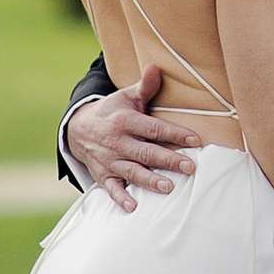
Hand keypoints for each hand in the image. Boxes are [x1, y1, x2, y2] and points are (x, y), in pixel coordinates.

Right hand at [65, 67, 199, 213]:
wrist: (78, 128)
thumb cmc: (112, 111)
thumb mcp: (126, 96)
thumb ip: (145, 87)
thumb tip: (156, 67)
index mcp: (125, 121)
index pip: (154, 128)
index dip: (174, 133)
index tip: (195, 140)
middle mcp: (117, 142)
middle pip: (146, 152)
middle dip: (168, 160)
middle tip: (189, 166)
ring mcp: (109, 161)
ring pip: (132, 172)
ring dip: (149, 180)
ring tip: (168, 187)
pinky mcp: (103, 176)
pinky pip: (112, 189)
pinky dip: (120, 198)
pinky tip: (133, 206)